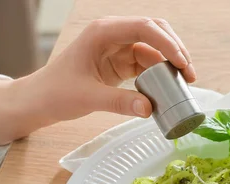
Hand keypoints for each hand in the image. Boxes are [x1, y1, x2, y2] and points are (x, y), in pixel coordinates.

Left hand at [0, 16, 195, 144]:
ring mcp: (117, 47)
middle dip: (175, 50)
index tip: (182, 64)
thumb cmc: (56, 93)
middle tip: (190, 74)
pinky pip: (147, 62)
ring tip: (185, 82)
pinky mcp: (120, 62)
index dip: (167, 44)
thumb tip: (149, 109)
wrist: (40, 100)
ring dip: (170, 62)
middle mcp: (113, 34)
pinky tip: (169, 87)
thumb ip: (119, 103)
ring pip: (153, 47)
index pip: (144, 28)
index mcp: (102, 32)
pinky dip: (160, 73)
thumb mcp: (88, 98)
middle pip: (154, 31)